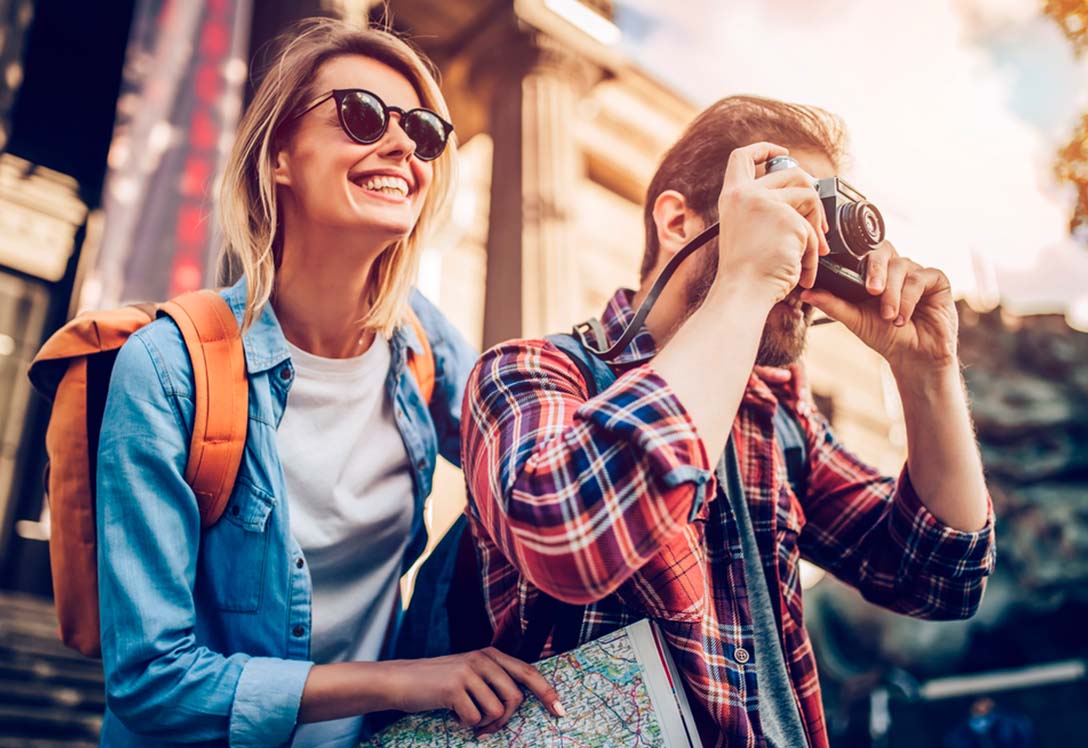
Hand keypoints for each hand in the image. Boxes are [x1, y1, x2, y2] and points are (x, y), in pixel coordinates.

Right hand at [384, 648, 562, 734]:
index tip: (560, 711)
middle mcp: (482, 659)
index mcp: (490, 654)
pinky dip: (465, 724)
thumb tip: (520, 701)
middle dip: (504, 720)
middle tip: (487, 728)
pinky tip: (452, 714)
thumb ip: (494, 679)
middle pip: (515, 698)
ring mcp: (468, 671)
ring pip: (496, 711)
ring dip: (483, 723)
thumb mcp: (470, 672)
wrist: (401, 680)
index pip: (528, 672)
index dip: (546, 692)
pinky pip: (475, 718)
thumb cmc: (438, 683)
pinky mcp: (454, 687)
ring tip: (465, 716)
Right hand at [714, 142, 829, 303]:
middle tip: (817, 224)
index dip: (764, 148)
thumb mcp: (745, 230)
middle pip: (792, 172)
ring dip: (816, 226)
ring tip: (812, 252)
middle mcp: (747, 194)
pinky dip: (813, 253)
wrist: (743, 293)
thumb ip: (763, 209)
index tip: (781, 152)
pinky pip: (814, 229)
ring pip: (810, 196)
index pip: (743, 156)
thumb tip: (801, 194)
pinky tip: (803, 270)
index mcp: (732, 197)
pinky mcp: (789, 219)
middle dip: (811, 196)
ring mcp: (768, 203)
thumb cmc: (745, 273)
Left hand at [800, 240, 958, 372]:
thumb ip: (832, 304)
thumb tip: (805, 292)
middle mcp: (896, 267)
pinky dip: (910, 298)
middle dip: (876, 271)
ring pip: (902, 267)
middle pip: (884, 251)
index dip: (856, 255)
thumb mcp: (854, 319)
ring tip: (889, 317)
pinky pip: (921, 278)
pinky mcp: (936, 280)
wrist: (913, 356)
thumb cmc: (884, 336)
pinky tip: (903, 317)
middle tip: (871, 292)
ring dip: (893, 294)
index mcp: (874, 272)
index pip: (865, 250)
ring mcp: (916, 271)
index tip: (846, 273)